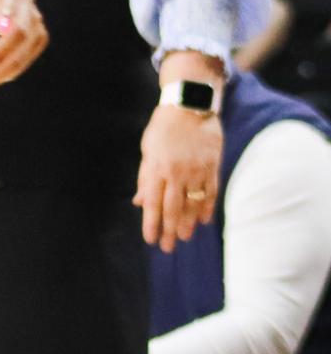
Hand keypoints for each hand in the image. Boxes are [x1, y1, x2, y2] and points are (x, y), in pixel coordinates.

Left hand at [136, 65, 225, 252]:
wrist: (189, 106)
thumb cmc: (163, 128)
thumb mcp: (147, 149)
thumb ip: (145, 177)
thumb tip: (140, 202)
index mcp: (156, 167)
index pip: (153, 202)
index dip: (151, 223)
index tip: (150, 239)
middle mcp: (177, 172)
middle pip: (172, 208)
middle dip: (168, 230)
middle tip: (167, 247)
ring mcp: (197, 171)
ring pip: (193, 204)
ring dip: (188, 223)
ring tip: (184, 238)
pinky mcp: (213, 167)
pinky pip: (210, 193)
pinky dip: (206, 208)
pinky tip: (203, 221)